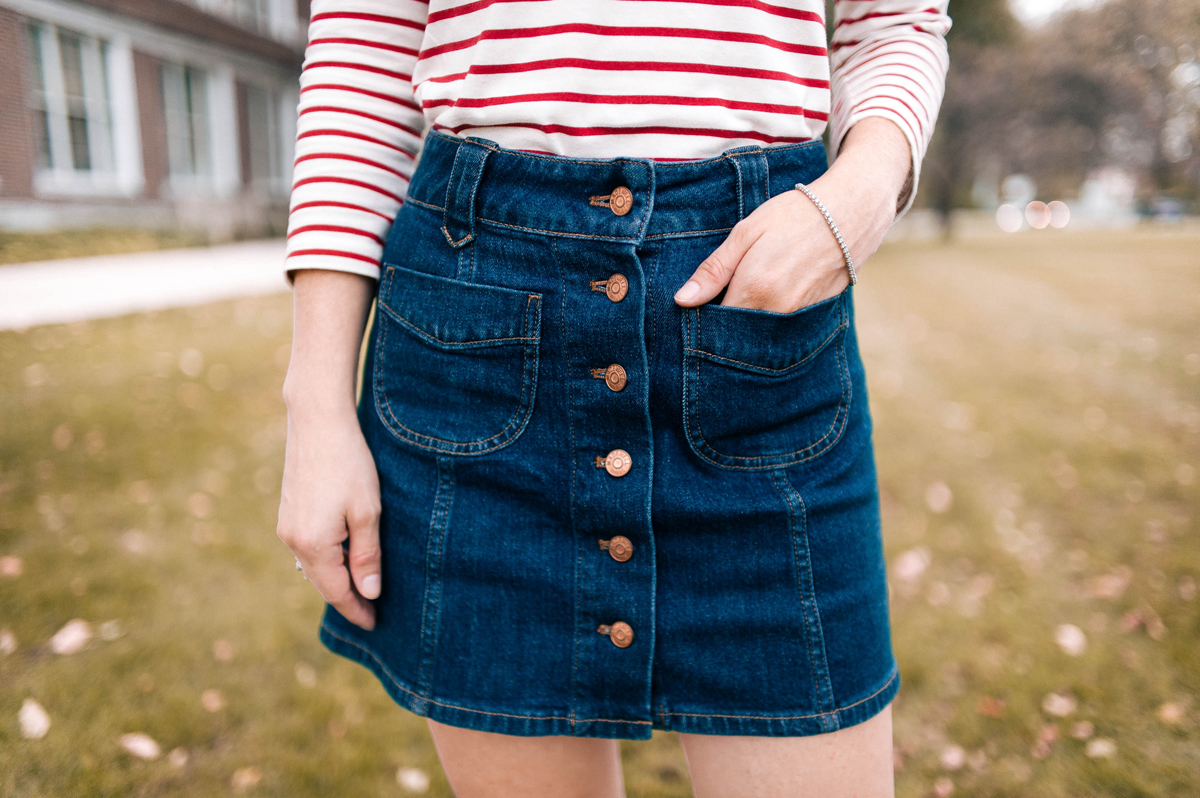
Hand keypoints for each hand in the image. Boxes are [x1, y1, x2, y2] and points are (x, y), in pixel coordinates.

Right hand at [277, 408, 381, 629]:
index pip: (337, 592)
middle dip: (347, 599)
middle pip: (323, 583)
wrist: (318, 422)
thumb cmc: (349, 464)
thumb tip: (368, 593)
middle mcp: (292, 541)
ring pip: (314, 566)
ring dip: (336, 579)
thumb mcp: (367, 512)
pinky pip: (308, 549)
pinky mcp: (288, 512)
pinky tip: (344, 558)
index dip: (357, 611)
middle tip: (372, 614)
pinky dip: (326, 560)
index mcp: (313, 545)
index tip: (375, 624)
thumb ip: (367, 556)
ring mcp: (286, 526)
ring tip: (361, 590)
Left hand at [674, 118, 912, 313]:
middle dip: (724, 328)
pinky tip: (769, 301)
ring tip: (746, 297)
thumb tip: (682, 301)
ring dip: (747, 325)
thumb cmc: (794, 216)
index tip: (696, 309)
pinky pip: (783, 329)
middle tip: (719, 303)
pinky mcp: (815, 316)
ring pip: (761, 334)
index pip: (715, 324)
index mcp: (754, 290)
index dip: (703, 318)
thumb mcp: (746, 233)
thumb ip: (713, 270)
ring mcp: (799, 317)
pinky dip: (771, 321)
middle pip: (738, 335)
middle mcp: (777, 312)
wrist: (851, 212)